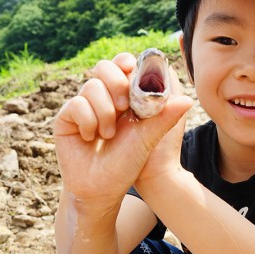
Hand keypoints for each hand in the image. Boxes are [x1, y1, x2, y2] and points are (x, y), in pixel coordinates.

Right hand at [53, 53, 192, 201]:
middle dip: (117, 83)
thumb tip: (188, 100)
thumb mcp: (149, 137)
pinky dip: (88, 121)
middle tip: (124, 106)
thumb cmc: (127, 164)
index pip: (123, 65)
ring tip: (109, 135)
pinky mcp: (66, 117)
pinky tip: (90, 138)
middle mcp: (103, 97)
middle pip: (104, 67)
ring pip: (91, 85)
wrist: (103, 189)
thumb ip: (165, 116)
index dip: (127, 63)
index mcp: (124, 97)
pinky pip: (76, 104)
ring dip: (105, 112)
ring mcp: (83, 106)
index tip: (132, 69)